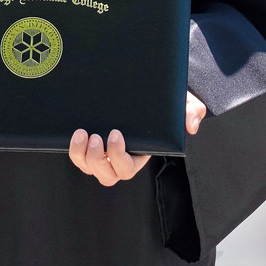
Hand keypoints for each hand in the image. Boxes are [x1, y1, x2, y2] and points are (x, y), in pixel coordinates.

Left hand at [67, 95, 206, 186]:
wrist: (146, 90)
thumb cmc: (163, 102)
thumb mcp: (183, 102)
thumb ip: (192, 111)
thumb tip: (191, 126)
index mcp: (139, 154)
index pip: (127, 168)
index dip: (118, 157)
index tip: (115, 134)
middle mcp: (119, 159)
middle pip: (106, 176)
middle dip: (97, 160)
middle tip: (96, 137)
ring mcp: (102, 154)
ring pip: (89, 168)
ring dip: (81, 155)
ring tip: (83, 133)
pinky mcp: (88, 145)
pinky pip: (78, 158)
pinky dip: (74, 149)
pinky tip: (76, 133)